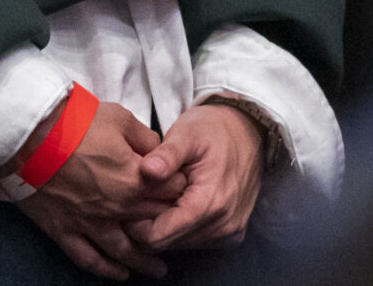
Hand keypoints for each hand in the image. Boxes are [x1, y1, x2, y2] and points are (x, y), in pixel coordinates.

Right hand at [15, 101, 182, 278]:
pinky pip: (89, 258)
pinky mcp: (65, 230)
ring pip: (125, 252)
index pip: (172, 191)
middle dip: (168, 225)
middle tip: (175, 226)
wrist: (29, 133)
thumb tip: (157, 151)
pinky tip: (120, 274)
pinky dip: (106, 269)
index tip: (180, 187)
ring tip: (158, 270)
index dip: (179, 188)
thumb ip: (145, 138)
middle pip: (153, 223)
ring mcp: (90, 223)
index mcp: (135, 180)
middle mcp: (118, 208)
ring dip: (144, 262)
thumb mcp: (120, 118)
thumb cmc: (75, 121)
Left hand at [128, 102, 263, 251]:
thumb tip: (147, 170)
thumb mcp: (187, 133)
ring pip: (180, 244)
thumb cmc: (213, 129)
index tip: (124, 201)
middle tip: (136, 196)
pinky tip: (174, 201)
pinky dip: (181, 226)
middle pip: (168, 244)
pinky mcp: (232, 233)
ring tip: (156, 195)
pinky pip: (196, 240)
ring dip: (165, 226)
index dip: (135, 224)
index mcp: (210, 204)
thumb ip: (166, 154)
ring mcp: (230, 232)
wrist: (248, 131)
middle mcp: (223, 225)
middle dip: (148, 225)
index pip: (159, 236)